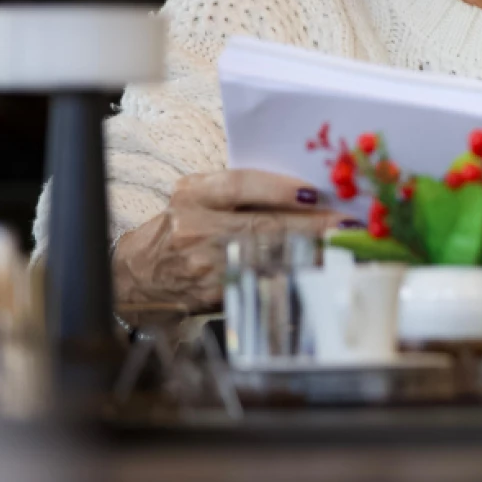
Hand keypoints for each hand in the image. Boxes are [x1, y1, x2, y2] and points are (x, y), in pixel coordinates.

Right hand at [112, 170, 343, 310]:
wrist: (133, 278)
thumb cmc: (177, 231)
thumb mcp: (197, 200)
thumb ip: (241, 194)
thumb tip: (308, 193)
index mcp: (193, 195)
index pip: (240, 184)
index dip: (280, 189)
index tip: (316, 193)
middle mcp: (195, 228)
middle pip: (262, 224)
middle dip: (312, 225)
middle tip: (348, 224)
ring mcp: (203, 266)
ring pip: (267, 256)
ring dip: (310, 252)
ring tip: (344, 247)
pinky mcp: (211, 296)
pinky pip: (260, 283)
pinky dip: (292, 276)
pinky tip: (317, 272)